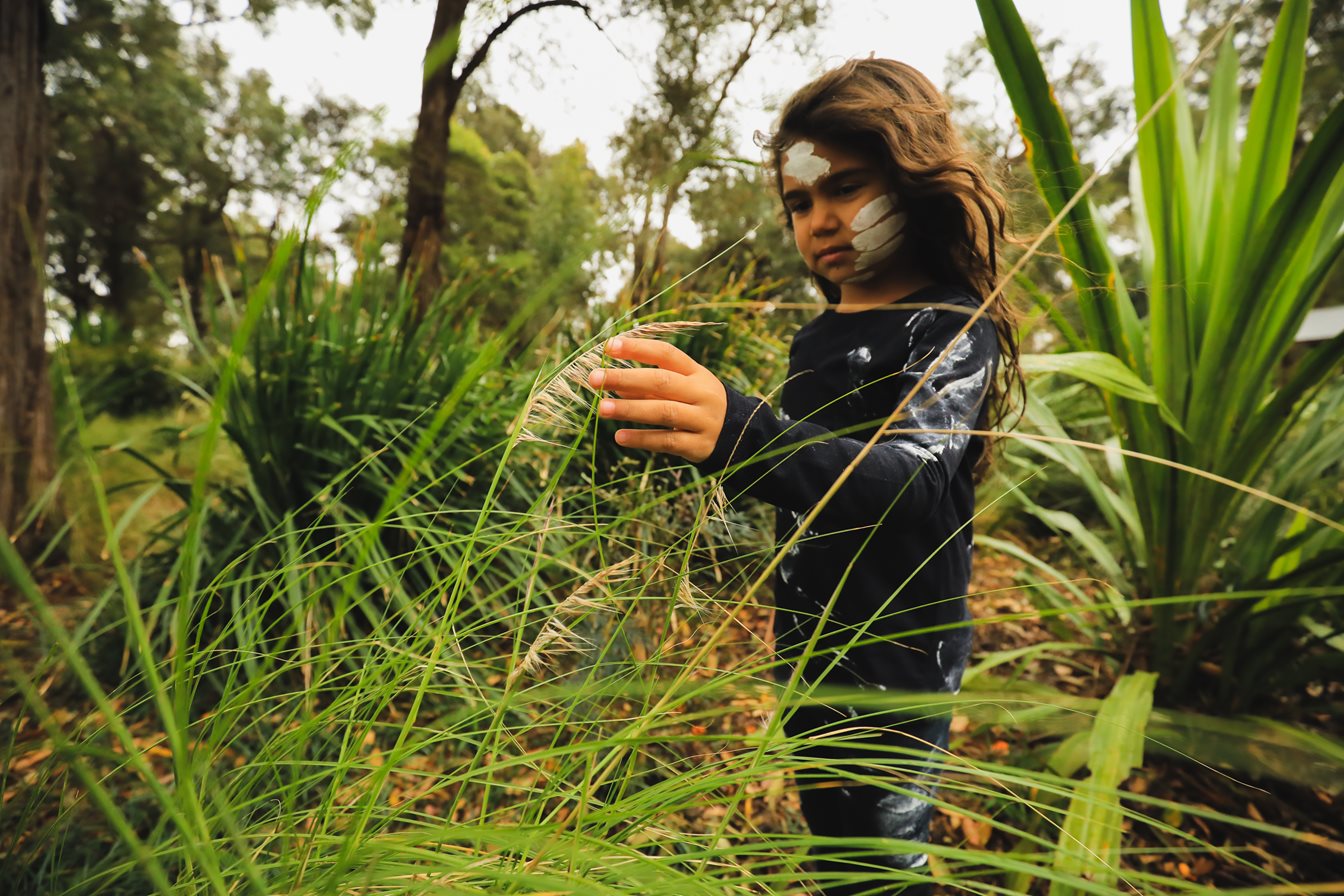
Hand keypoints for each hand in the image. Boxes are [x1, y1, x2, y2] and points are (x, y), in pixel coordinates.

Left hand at [587, 334, 726, 463]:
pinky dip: (642, 439)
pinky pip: (667, 441)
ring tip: (602, 408)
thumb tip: (615, 384)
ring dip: (630, 409)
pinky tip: (619, 437)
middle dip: (626, 378)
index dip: (638, 349)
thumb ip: (650, 385)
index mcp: (697, 372)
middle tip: (595, 379)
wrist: (739, 435)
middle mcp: (702, 393)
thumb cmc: (698, 405)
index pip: (666, 354)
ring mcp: (703, 420)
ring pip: (663, 412)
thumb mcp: (682, 389)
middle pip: (662, 382)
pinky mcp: (699, 445)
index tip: (609, 346)